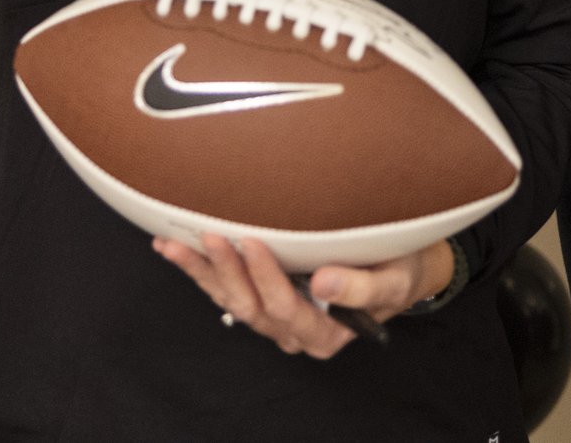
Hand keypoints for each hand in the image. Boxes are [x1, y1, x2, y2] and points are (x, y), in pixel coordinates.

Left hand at [152, 233, 453, 358]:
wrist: (397, 268)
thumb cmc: (397, 272)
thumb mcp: (391, 281)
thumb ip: (360, 288)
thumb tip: (324, 284)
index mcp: (324, 334)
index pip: (286, 309)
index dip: (267, 278)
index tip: (254, 242)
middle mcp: (293, 332)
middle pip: (251, 307)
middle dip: (228, 272)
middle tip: (213, 236)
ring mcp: (274, 318)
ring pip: (230, 301)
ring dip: (202, 273)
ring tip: (174, 246)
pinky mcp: (262, 299)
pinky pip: (224, 290)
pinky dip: (198, 271)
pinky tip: (173, 250)